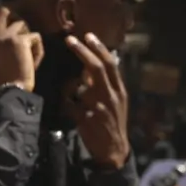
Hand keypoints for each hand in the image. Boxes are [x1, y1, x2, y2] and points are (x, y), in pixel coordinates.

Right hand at [0, 7, 43, 92]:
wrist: (11, 89)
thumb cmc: (5, 81)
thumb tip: (11, 37)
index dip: (4, 16)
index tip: (10, 17)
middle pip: (6, 14)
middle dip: (17, 22)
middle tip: (24, 34)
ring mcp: (7, 37)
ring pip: (22, 25)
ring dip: (28, 38)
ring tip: (30, 56)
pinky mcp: (21, 40)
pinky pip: (35, 37)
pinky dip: (38, 50)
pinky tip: (34, 63)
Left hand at [67, 33, 129, 169]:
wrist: (114, 150)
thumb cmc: (112, 122)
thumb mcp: (116, 101)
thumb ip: (106, 85)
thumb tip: (92, 68)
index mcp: (119, 90)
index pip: (110, 64)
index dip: (99, 48)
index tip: (88, 36)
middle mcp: (111, 96)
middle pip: (97, 68)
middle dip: (83, 52)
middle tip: (70, 40)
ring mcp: (99, 108)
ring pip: (81, 88)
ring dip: (71, 87)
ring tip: (68, 92)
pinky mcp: (87, 120)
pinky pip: (70, 106)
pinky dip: (66, 105)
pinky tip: (68, 109)